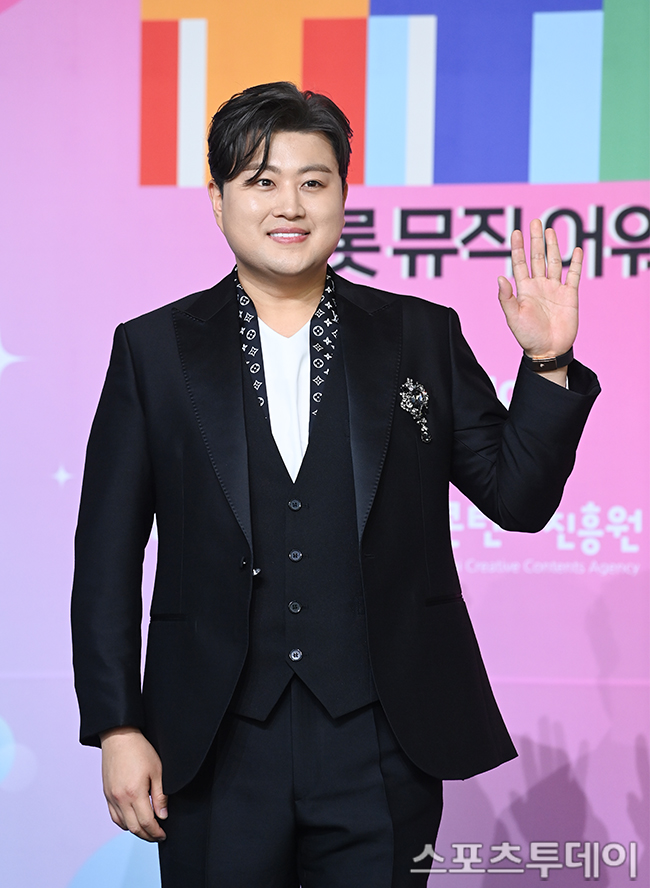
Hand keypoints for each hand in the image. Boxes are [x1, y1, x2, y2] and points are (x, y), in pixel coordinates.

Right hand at [100, 726, 167, 841]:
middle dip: (147, 835)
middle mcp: (120, 799)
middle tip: (158, 835)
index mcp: (134, 793)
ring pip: (123, 825)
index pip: (146, 823)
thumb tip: (163, 815)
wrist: (119, 737)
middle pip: (134, 828)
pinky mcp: (106, 794)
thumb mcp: (157, 770)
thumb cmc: (140, 750)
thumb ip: (160, 796)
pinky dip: (124, 823)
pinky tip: (132, 820)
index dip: (156, 832)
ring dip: (135, 830)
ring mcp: (111, 797)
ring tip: (147, 829)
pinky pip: (114, 816)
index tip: (163, 834)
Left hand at [498, 219, 580, 358]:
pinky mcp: (569, 296)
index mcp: (524, 290)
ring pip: (554, 262)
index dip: (518, 248)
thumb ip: (506, 298)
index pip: (520, 263)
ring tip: (550, 230)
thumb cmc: (527, 336)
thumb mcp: (513, 317)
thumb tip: (500, 277)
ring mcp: (555, 289)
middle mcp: (539, 286)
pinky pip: (573, 276)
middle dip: (535, 240)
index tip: (516, 232)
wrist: (548, 351)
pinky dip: (576, 263)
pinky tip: (576, 250)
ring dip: (552, 246)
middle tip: (535, 222)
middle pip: (537, 258)